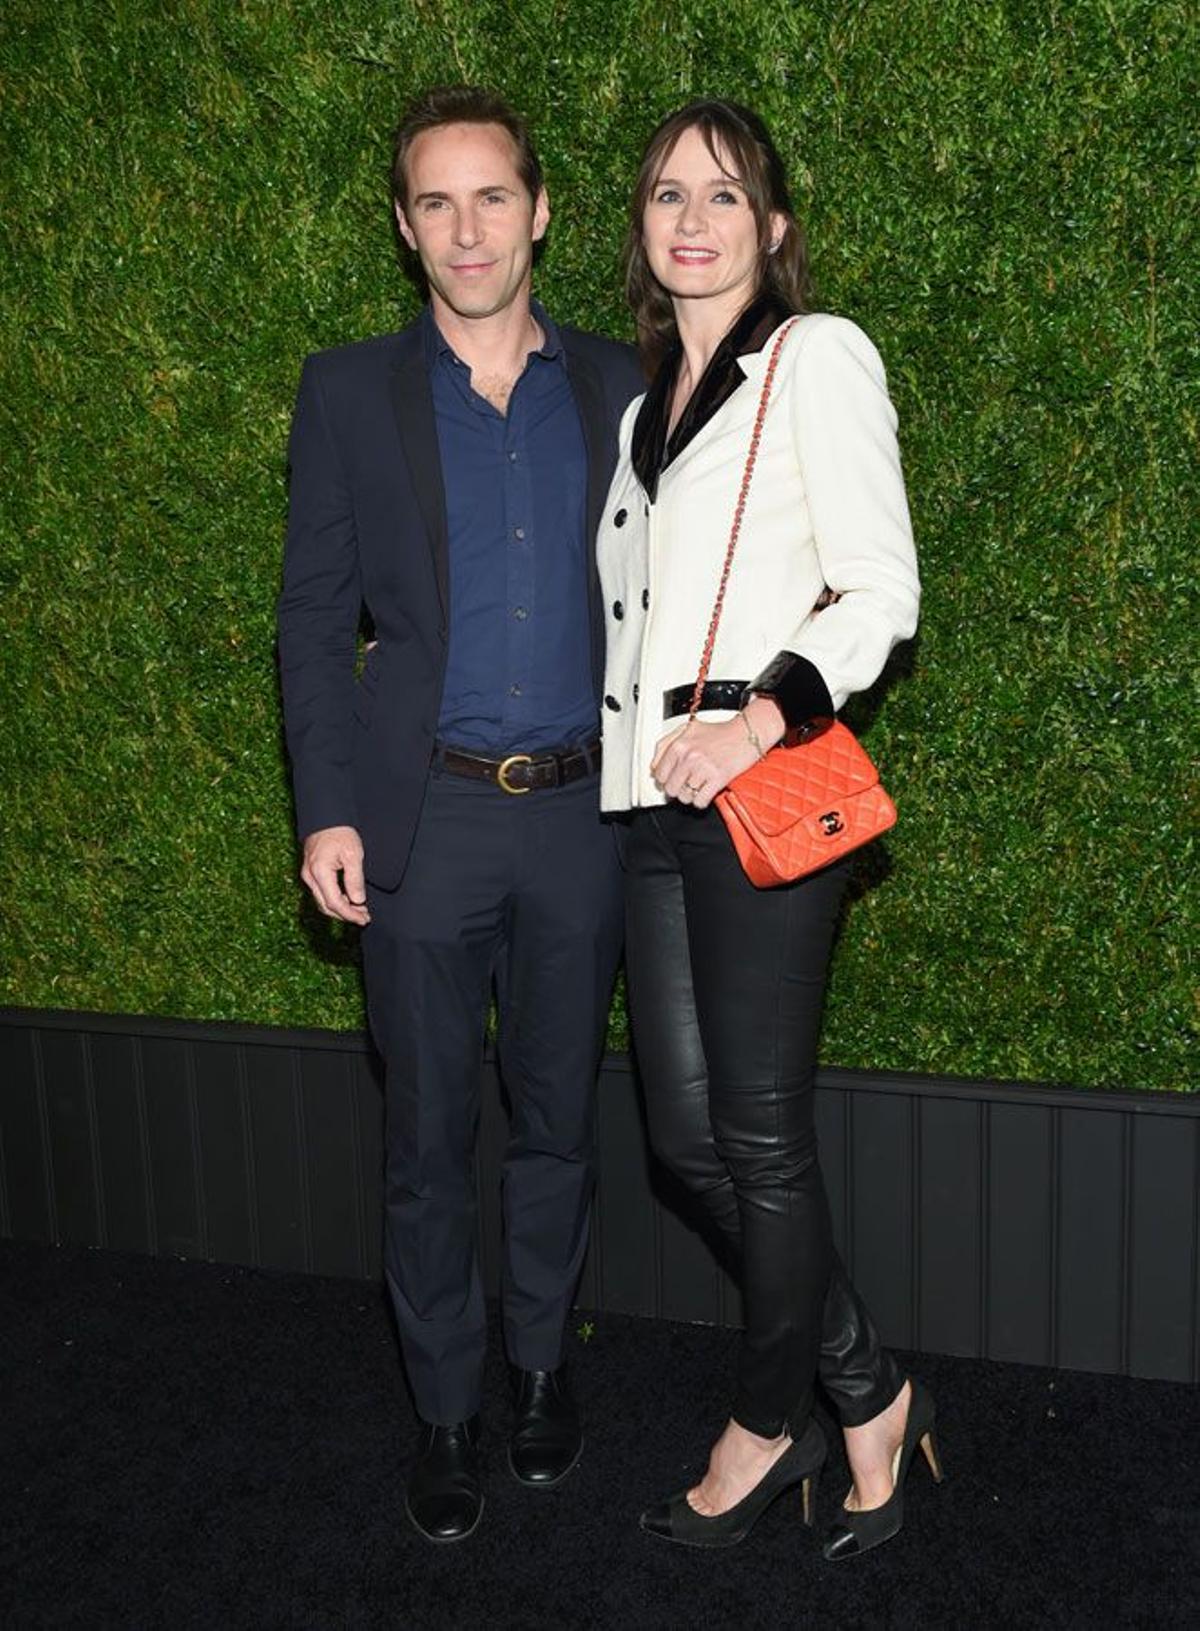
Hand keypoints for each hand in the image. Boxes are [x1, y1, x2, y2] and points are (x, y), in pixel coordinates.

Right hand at [300, 825, 370, 924]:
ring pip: (322, 901)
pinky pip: (321, 893)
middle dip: (345, 915)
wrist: (325, 816)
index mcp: (319, 872)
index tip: (364, 918)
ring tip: (360, 910)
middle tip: (364, 917)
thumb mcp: (353, 854)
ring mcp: (308, 875)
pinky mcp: (310, 872)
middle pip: (326, 906)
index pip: (334, 903)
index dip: (350, 914)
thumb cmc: (340, 832)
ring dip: (340, 909)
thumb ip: (355, 879)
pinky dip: (335, 900)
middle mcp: (309, 876)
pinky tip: (349, 899)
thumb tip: (358, 901)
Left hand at [650, 699, 785, 808]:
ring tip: (698, 786)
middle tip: (687, 784)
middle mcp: (689, 756)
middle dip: (677, 789)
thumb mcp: (688, 729)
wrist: (747, 733)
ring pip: (684, 797)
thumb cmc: (720, 732)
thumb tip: (654, 766)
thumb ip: (666, 744)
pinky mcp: (718, 779)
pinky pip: (700, 801)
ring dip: (690, 795)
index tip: (672, 779)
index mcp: (679, 744)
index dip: (665, 780)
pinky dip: (702, 801)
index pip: (659, 774)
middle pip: (670, 788)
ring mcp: (703, 768)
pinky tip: (706, 792)